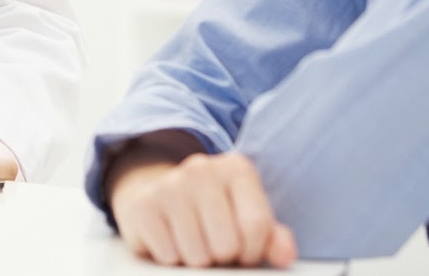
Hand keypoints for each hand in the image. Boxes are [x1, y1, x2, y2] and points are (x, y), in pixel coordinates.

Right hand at [107, 148, 296, 268]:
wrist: (159, 194)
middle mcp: (202, 168)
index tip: (242, 249)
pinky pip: (168, 256)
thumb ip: (272, 237)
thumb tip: (286, 255)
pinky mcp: (143, 204)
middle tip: (212, 244)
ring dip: (196, 260)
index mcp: (236, 169)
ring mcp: (170, 184)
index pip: (257, 226)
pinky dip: (170, 258)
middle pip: (227, 245)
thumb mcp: (246, 218)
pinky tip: (170, 239)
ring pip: (197, 255)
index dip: (252, 251)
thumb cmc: (212, 214)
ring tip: (192, 242)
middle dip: (222, 257)